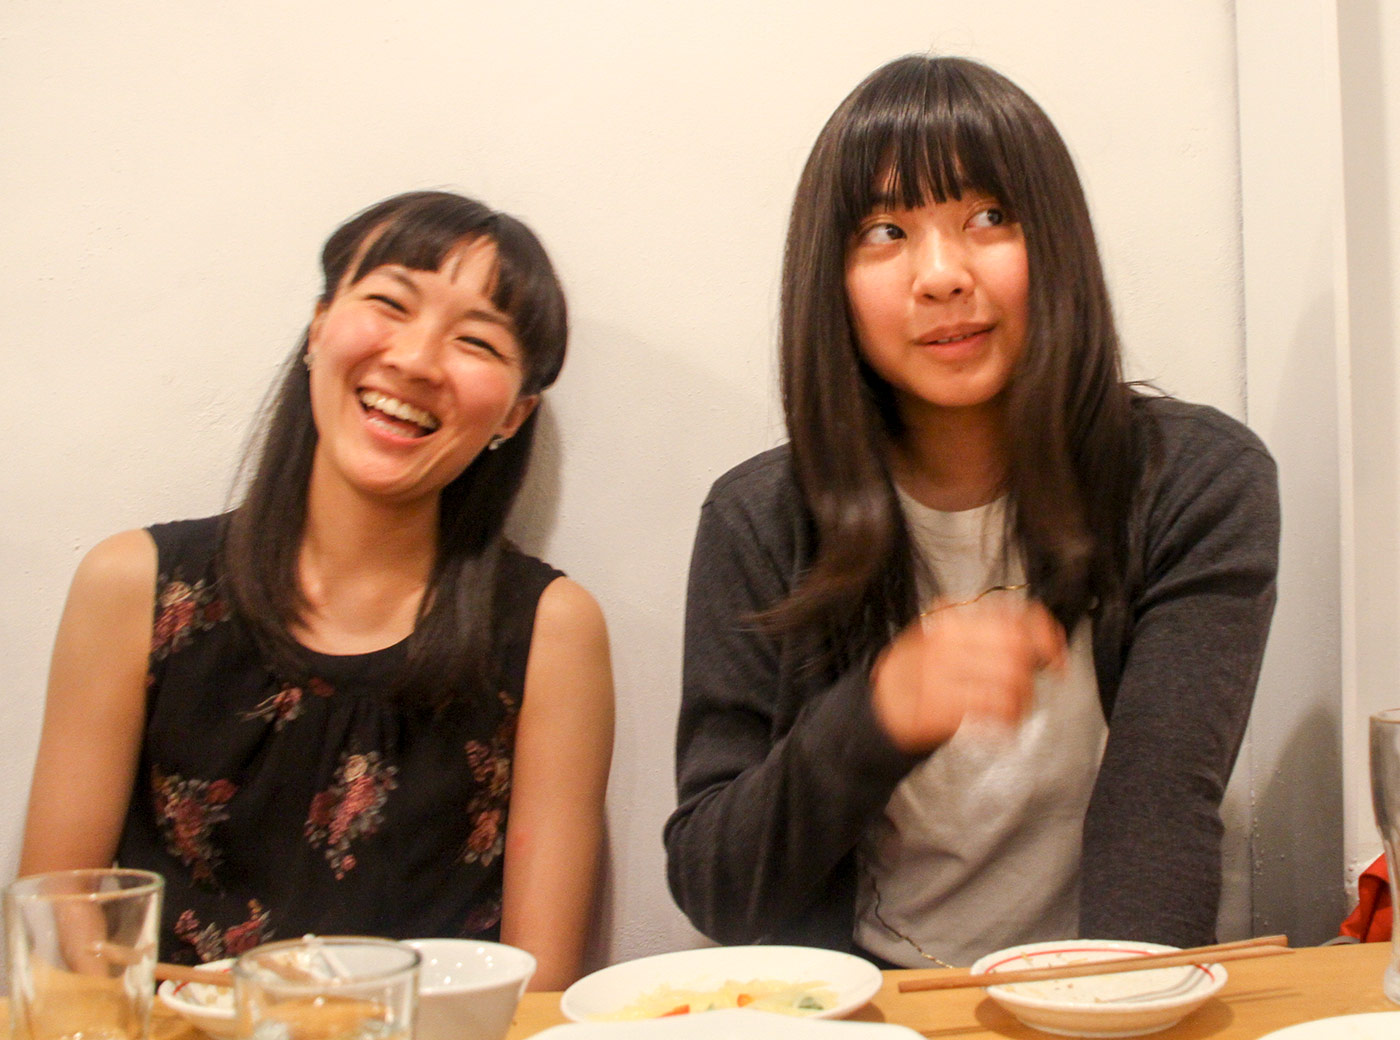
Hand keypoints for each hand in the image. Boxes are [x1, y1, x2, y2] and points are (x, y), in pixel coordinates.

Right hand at [870, 596, 1066, 754]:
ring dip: (1023, 701)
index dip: (1044, 633)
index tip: (1056, 653)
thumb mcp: (941, 636)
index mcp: (950, 622)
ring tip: (1015, 707)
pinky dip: (1009, 720)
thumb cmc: (918, 673)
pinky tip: (1004, 723)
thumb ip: (981, 629)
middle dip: (1032, 673)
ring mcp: (941, 675)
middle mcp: (945, 644)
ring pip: (1010, 683)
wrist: (879, 707)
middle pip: (1015, 651)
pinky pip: (993, 710)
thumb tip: (1033, 628)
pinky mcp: (939, 707)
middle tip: (1029, 685)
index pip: (1010, 617)